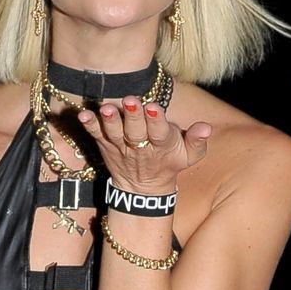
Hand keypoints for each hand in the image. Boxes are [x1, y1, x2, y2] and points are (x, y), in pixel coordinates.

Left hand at [77, 94, 211, 193]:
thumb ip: (197, 141)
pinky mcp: (105, 145)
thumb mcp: (189, 156)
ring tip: (106, 109)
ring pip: (114, 133)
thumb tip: (206, 128)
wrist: (142, 188)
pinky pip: (96, 135)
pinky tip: (84, 114)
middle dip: (133, 116)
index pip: (159, 132)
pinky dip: (90, 126)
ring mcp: (120, 146)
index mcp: (161, 145)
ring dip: (110, 121)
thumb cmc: (168, 162)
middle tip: (130, 101)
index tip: (153, 108)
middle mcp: (140, 145)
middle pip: (136, 131)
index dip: (156, 121)